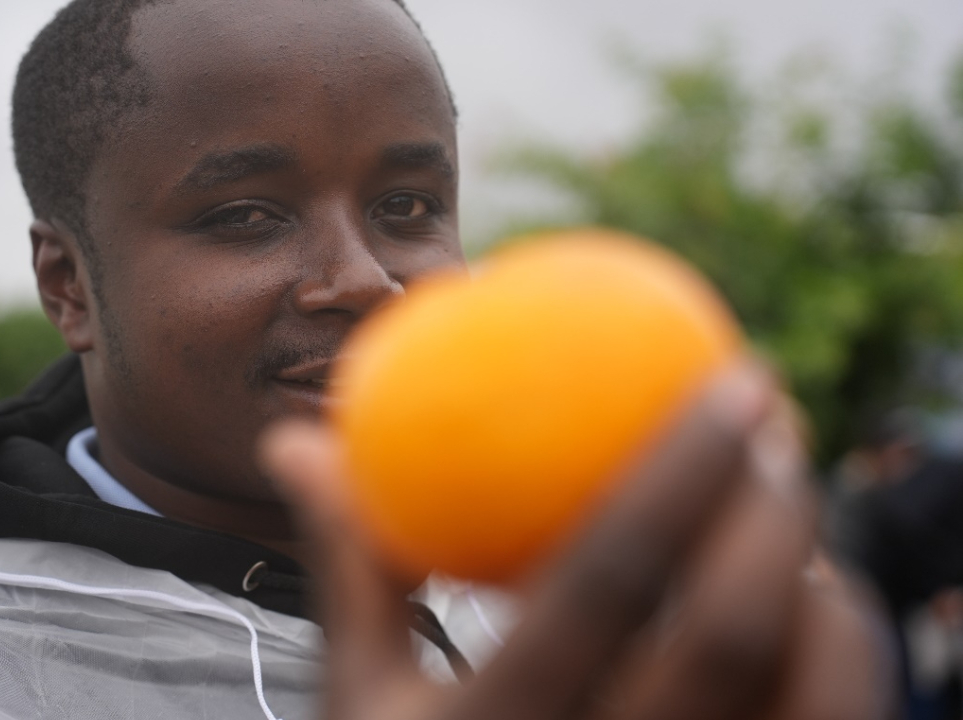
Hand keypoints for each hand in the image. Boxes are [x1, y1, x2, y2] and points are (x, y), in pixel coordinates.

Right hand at [259, 362, 891, 719]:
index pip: (607, 581)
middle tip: (775, 414)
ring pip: (805, 690)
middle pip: (729, 631)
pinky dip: (835, 651)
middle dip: (773, 505)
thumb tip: (294, 440)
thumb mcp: (359, 695)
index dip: (679, 471)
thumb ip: (351, 562)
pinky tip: (806, 597)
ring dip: (816, 574)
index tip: (728, 380)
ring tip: (786, 499)